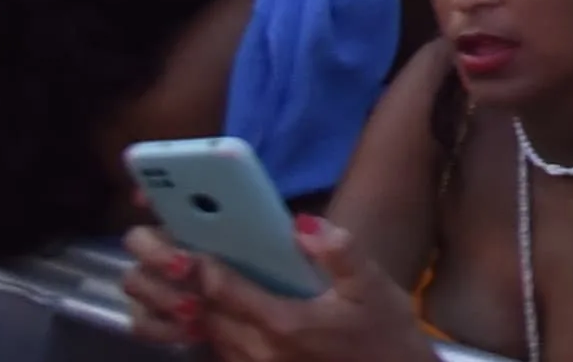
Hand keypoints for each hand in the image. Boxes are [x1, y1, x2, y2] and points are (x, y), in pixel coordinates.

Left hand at [123, 216, 433, 361]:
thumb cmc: (384, 331)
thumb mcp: (372, 285)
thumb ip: (340, 252)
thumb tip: (302, 223)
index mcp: (284, 324)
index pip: (226, 292)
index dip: (205, 267)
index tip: (195, 241)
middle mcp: (260, 352)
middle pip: (210, 316)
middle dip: (196, 286)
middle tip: (187, 256)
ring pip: (212, 337)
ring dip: (202, 310)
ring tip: (200, 281)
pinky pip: (224, 353)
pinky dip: (217, 331)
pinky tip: (224, 313)